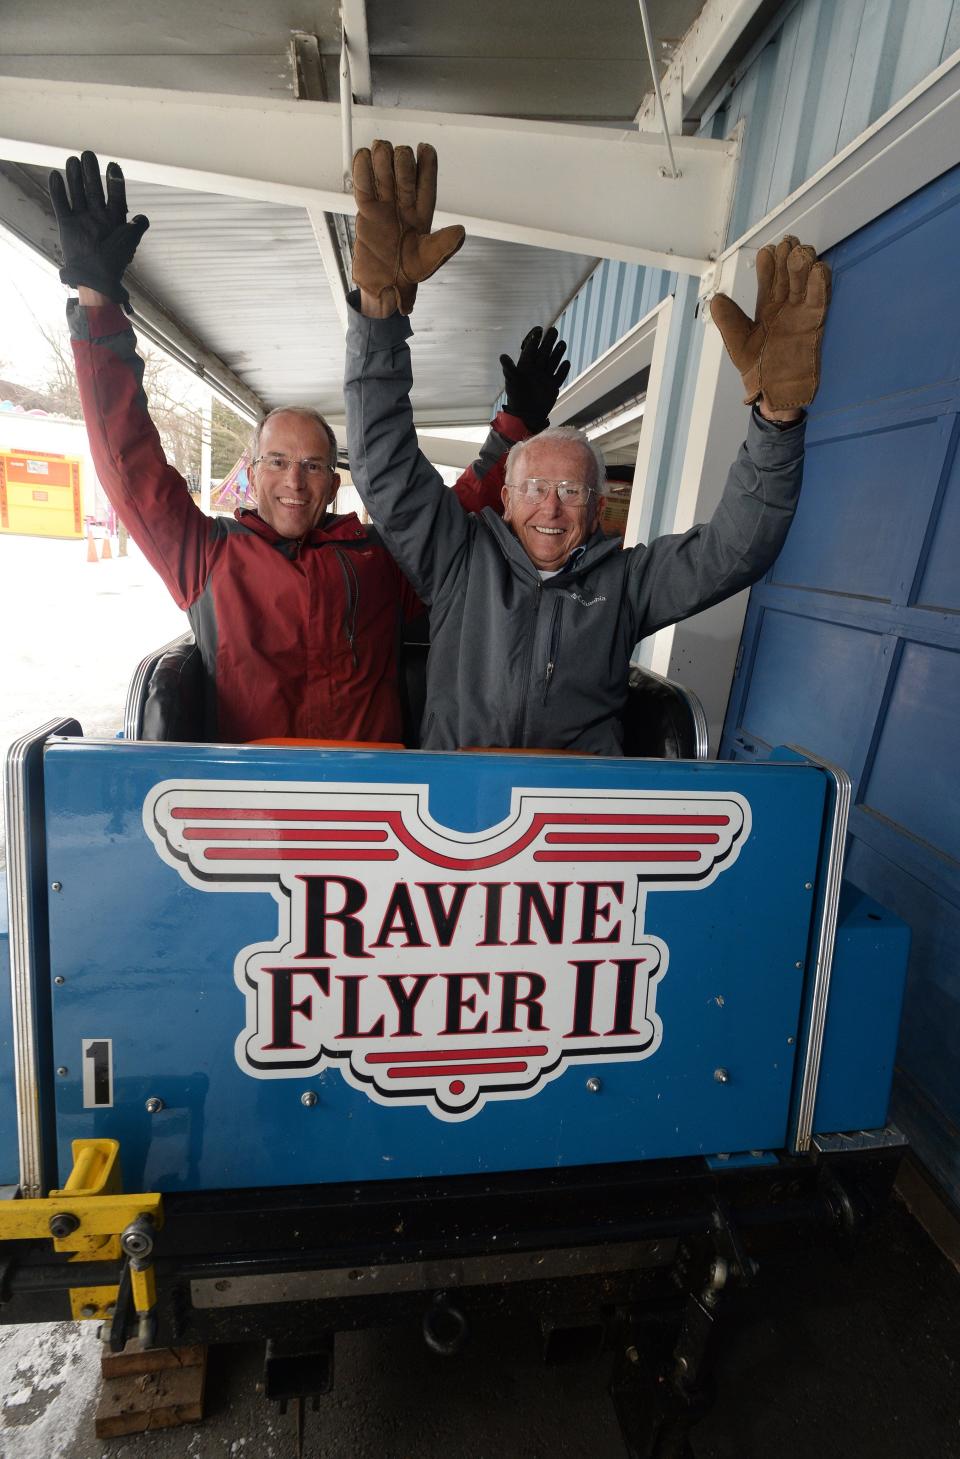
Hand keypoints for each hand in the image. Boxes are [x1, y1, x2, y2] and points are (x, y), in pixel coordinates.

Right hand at [48, 151, 148, 311]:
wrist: (95, 278)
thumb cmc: (114, 261)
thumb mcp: (130, 242)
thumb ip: (137, 227)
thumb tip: (143, 217)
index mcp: (114, 219)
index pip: (116, 195)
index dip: (114, 181)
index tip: (113, 165)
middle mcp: (97, 216)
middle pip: (94, 189)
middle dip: (91, 172)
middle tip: (88, 154)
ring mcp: (81, 219)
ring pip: (77, 193)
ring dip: (75, 177)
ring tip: (73, 160)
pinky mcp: (67, 224)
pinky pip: (61, 204)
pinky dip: (58, 191)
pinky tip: (55, 175)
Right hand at [352, 139, 465, 316]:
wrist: (382, 285)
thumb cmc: (408, 274)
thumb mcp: (429, 261)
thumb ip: (443, 245)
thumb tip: (460, 232)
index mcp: (423, 210)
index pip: (427, 178)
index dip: (427, 161)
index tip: (424, 148)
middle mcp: (404, 202)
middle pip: (404, 166)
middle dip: (400, 160)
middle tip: (395, 168)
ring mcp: (384, 203)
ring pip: (384, 167)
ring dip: (381, 158)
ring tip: (378, 160)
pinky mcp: (366, 208)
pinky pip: (363, 181)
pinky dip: (361, 167)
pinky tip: (364, 158)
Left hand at [500, 326, 570, 431]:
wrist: (526, 415)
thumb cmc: (516, 397)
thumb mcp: (512, 381)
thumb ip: (509, 368)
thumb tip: (502, 356)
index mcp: (525, 366)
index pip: (531, 349)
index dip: (535, 339)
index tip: (539, 329)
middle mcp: (536, 370)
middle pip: (544, 352)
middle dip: (548, 342)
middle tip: (553, 330)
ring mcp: (545, 377)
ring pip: (553, 362)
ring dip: (558, 353)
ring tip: (562, 343)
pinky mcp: (553, 386)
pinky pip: (560, 376)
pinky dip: (563, 370)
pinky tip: (566, 363)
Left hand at [709, 236, 830, 411]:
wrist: (775, 396)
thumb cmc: (757, 372)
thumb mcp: (739, 345)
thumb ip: (729, 322)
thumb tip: (715, 300)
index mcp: (767, 310)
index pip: (769, 281)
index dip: (769, 266)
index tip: (768, 251)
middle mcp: (786, 308)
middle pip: (789, 276)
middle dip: (788, 259)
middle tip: (788, 243)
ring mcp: (802, 314)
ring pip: (805, 283)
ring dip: (804, 266)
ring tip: (800, 253)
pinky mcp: (815, 325)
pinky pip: (820, 301)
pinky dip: (820, 285)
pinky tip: (818, 270)